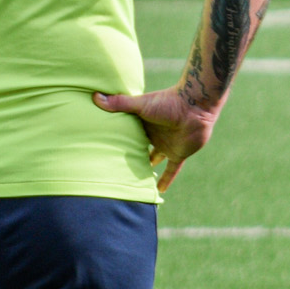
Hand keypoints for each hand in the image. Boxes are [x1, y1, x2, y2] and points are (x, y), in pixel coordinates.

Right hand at [91, 87, 216, 194]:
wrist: (195, 106)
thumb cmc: (168, 102)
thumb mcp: (140, 104)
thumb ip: (119, 103)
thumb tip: (94, 97)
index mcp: (144, 122)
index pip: (129, 133)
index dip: (119, 139)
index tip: (104, 148)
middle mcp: (154, 134)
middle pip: (140, 147)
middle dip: (131, 155)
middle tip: (115, 167)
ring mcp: (167, 144)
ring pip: (154, 159)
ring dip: (147, 167)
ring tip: (134, 178)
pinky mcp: (178, 154)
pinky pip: (172, 170)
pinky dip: (166, 179)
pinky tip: (160, 191)